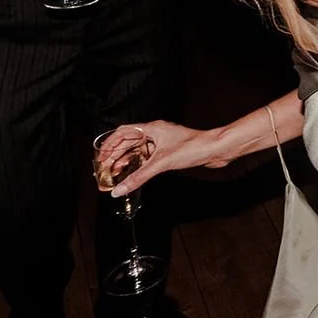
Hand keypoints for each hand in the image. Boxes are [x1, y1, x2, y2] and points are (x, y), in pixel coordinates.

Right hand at [104, 120, 219, 195]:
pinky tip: (132, 174)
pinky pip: (148, 157)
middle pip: (128, 142)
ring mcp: (163, 142)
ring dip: (126, 161)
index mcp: (152, 128)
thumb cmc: (194, 148)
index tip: (100, 158)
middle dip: (115, 155)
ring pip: (138, 150)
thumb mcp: (162, 163)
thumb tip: (119, 189)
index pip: (123, 132)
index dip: (109, 145)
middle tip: (103, 169)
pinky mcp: (170, 151)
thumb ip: (138, 177)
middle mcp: (156, 133)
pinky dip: (138, 165)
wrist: (216, 150)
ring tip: (114, 174)